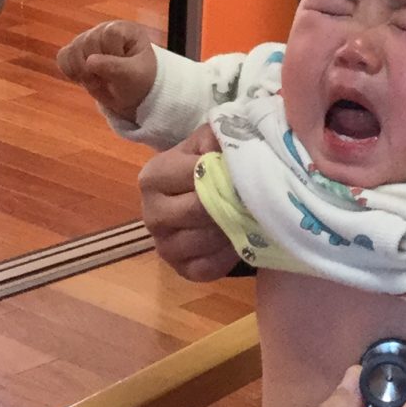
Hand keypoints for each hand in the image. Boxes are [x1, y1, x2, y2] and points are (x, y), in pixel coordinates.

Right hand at [58, 19, 158, 120]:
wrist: (131, 92)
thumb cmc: (139, 79)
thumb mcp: (135, 76)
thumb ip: (116, 67)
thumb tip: (89, 61)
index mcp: (125, 30)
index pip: (110, 34)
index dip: (112, 53)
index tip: (123, 68)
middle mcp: (104, 29)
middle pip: (88, 41)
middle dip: (96, 67)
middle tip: (108, 80)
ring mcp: (88, 39)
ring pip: (72, 49)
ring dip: (81, 71)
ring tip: (97, 81)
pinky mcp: (75, 50)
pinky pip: (63, 56)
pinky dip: (70, 71)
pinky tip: (83, 79)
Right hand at [140, 124, 238, 282]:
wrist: (205, 192)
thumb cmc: (210, 162)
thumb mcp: (213, 140)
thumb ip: (222, 137)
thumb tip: (241, 148)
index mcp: (154, 176)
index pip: (196, 176)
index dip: (227, 174)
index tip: (250, 172)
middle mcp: (151, 212)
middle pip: (198, 211)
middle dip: (231, 203)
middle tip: (255, 197)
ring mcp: (163, 244)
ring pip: (202, 241)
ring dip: (232, 229)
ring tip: (250, 216)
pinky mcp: (179, 269)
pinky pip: (206, 268)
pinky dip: (228, 256)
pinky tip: (241, 240)